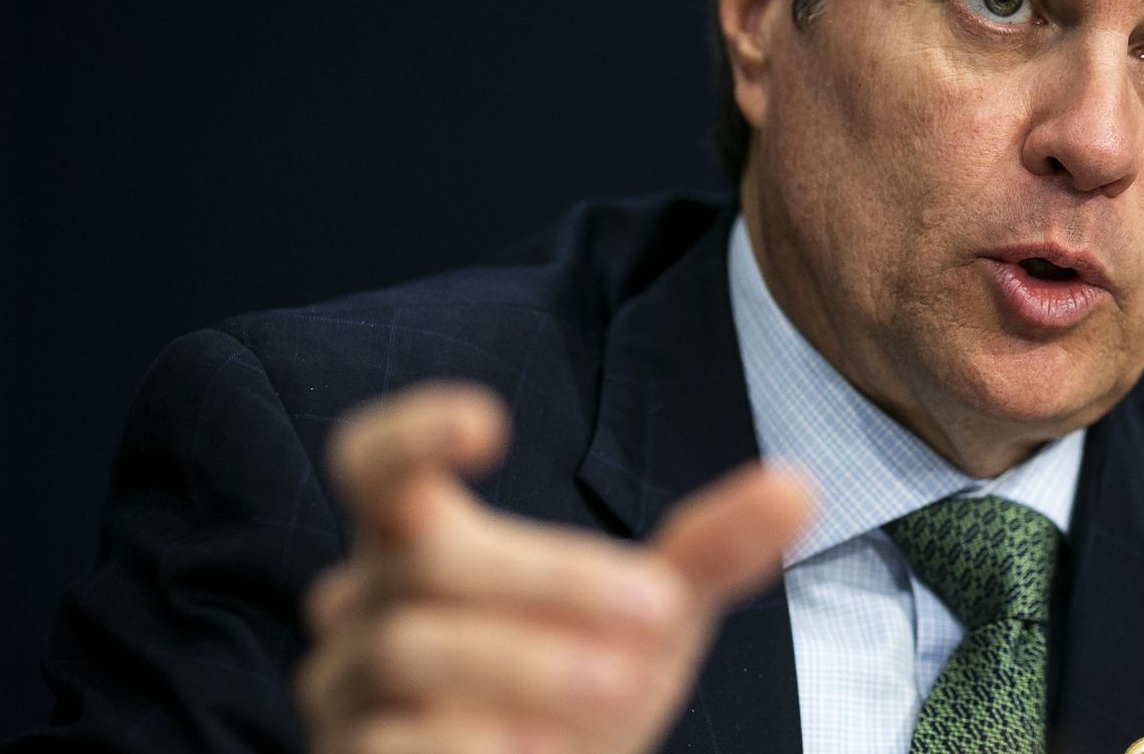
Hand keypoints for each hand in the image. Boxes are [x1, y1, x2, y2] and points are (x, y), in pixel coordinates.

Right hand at [295, 381, 810, 753]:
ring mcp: (346, 687)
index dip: (413, 433)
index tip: (491, 423)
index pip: (374, 460)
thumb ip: (708, 552)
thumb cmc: (577, 688)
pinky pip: (390, 742)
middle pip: (429, 559)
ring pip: (410, 650)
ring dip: (524, 666)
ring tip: (617, 693)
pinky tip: (538, 753)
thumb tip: (797, 485)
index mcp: (424, 539)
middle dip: (553, 581)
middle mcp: (367, 602)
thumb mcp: (651, 619)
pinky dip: (465, 743)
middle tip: (660, 614)